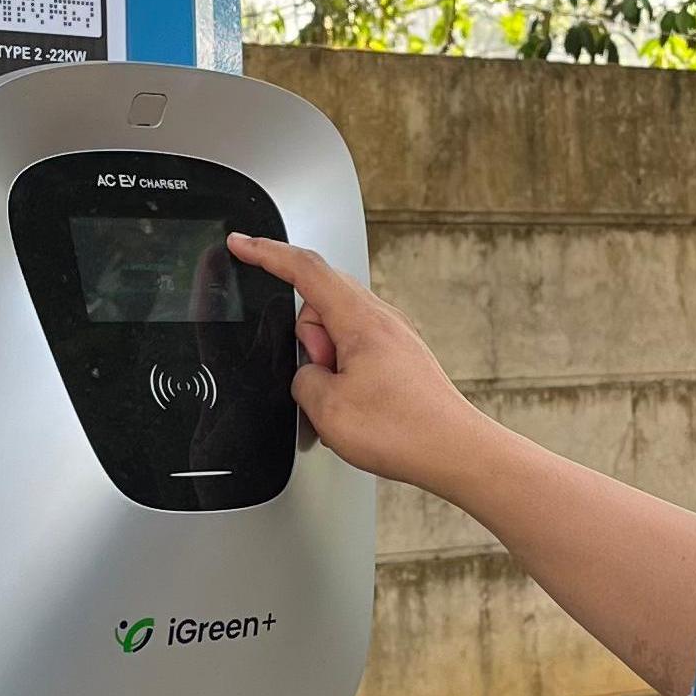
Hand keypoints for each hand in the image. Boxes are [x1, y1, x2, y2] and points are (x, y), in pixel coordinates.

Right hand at [229, 235, 484, 494]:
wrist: (454, 451)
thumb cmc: (405, 430)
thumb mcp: (326, 408)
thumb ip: (303, 380)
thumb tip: (310, 376)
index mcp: (360, 319)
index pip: (303, 269)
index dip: (265, 253)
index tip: (241, 243)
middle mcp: (382, 319)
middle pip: (319, 304)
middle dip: (305, 339)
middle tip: (318, 375)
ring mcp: (394, 337)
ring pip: (337, 330)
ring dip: (327, 362)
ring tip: (344, 399)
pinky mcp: (400, 357)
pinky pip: (356, 349)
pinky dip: (344, 371)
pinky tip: (355, 404)